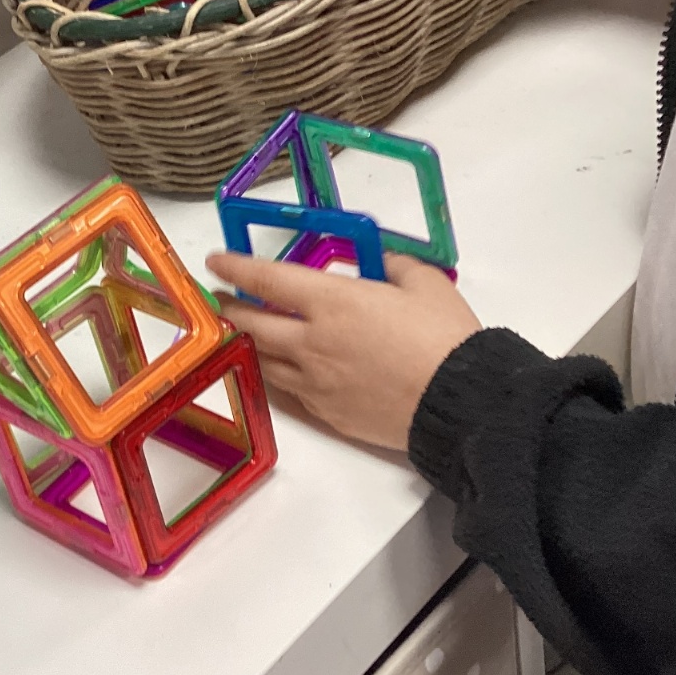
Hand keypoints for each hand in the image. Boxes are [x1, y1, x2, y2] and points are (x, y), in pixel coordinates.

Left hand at [206, 252, 481, 451]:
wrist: (460, 403)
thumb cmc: (444, 339)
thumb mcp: (425, 283)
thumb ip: (395, 265)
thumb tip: (382, 261)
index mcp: (332, 302)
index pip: (267, 279)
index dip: (235, 267)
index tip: (216, 261)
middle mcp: (312, 342)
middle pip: (252, 324)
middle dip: (229, 308)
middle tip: (220, 299)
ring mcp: (315, 382)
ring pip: (263, 361)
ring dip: (249, 342)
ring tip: (244, 331)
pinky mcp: (327, 413)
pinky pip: (289, 391)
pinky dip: (278, 374)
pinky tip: (280, 367)